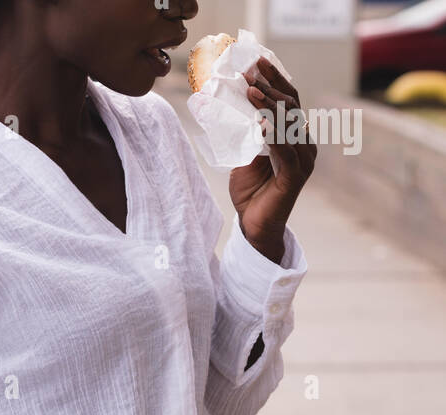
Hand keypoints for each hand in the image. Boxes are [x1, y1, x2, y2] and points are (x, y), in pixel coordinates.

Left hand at [229, 56, 316, 263]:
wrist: (253, 225)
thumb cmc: (250, 190)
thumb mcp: (246, 152)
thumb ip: (249, 130)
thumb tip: (239, 103)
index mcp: (294, 135)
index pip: (287, 100)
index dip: (274, 80)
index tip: (256, 62)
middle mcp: (304, 144)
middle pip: (290, 107)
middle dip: (270, 86)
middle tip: (250, 72)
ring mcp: (303, 160)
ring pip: (288, 125)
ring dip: (269, 106)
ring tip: (251, 91)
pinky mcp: (295, 177)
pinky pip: (285, 150)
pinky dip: (273, 135)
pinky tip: (260, 123)